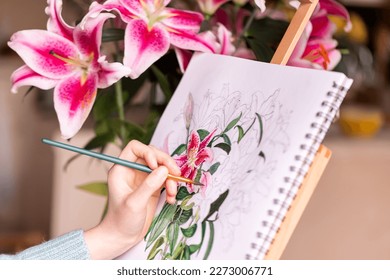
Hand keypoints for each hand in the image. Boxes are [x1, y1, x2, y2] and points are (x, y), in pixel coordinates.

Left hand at [84, 140, 180, 258]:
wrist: (122, 237)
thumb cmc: (121, 221)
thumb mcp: (135, 203)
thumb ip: (149, 185)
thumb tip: (164, 170)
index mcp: (122, 169)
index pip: (135, 148)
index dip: (148, 152)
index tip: (156, 165)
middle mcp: (132, 170)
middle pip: (153, 155)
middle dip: (166, 163)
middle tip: (176, 173)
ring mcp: (143, 178)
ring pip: (162, 167)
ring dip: (171, 178)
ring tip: (173, 192)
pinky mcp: (152, 187)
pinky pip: (166, 179)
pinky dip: (172, 187)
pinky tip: (171, 199)